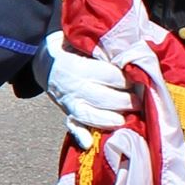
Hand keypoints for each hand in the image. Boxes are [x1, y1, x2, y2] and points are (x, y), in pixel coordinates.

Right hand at [35, 30, 131, 145]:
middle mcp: (74, 86)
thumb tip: (128, 52)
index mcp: (79, 67)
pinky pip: (72, 125)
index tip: (142, 78)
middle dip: (127, 101)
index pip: (111, 76)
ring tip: (126, 120)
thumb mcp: (82, 42)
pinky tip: (89, 143)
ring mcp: (69, 102)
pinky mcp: (67, 112)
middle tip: (142, 100)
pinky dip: (80, 135)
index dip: (129, 79)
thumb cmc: (70, 48)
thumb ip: (102, 49)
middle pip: (105, 98)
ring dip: (110, 119)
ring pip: (91, 115)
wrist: (42, 61)